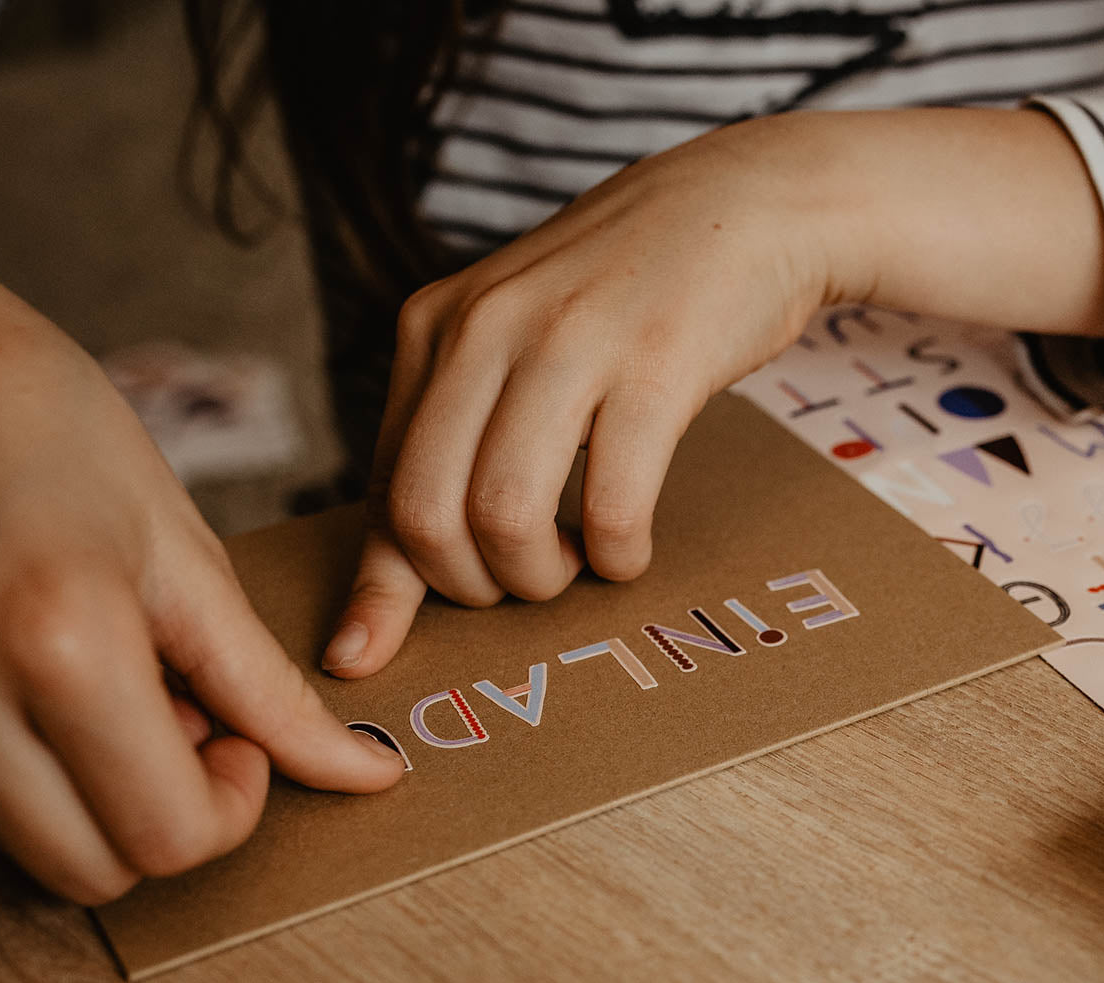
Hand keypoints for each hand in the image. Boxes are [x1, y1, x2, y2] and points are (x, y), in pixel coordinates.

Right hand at [0, 237, 403, 903]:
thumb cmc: (53, 429)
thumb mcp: (182, 554)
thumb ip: (267, 685)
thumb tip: (363, 770)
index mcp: (57, 643)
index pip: (171, 835)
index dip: (232, 801)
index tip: (240, 735)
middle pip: (100, 873)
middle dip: (169, 815)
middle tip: (187, 718)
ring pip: (35, 856)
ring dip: (100, 802)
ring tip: (110, 687)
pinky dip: (36, 780)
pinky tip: (47, 691)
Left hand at [323, 112, 843, 675]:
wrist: (742, 204)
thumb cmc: (616, 304)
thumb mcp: (509, 354)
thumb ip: (448, 447)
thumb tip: (386, 579)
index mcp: (433, 330)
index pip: (382, 486)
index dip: (382, 586)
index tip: (362, 657)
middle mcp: (484, 328)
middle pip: (425, 514)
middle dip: (468, 588)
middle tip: (521, 583)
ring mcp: (569, 340)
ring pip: (504, 516)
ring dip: (538, 578)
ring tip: (573, 564)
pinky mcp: (655, 362)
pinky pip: (611, 505)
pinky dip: (616, 555)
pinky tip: (627, 547)